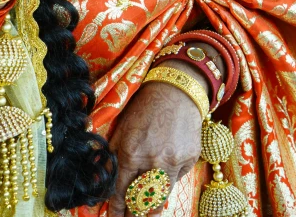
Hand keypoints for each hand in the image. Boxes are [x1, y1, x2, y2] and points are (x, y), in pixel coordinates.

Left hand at [108, 78, 201, 215]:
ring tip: (145, 214)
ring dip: (152, 208)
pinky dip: (169, 179)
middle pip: (142, 201)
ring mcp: (173, 162)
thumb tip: (106, 178)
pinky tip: (164, 171)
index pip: (121, 191)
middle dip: (135, 214)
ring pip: (161, 197)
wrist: (175, 91)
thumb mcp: (123, 128)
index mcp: (132, 152)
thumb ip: (115, 154)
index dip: (117, 208)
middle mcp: (153, 161)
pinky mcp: (189, 159)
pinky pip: (177, 178)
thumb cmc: (145, 107)